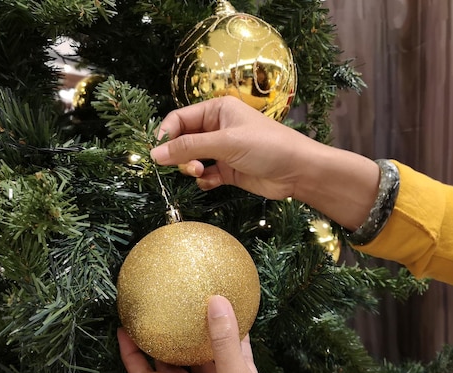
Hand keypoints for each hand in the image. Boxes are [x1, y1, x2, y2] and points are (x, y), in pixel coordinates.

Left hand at [118, 295, 338, 372]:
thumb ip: (225, 345)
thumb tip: (214, 302)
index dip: (131, 355)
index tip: (124, 329)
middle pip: (173, 364)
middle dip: (164, 340)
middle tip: (160, 311)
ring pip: (206, 356)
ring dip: (201, 335)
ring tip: (197, 306)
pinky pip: (236, 356)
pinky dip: (236, 338)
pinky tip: (240, 317)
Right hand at [150, 96, 379, 231]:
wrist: (298, 171)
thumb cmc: (266, 146)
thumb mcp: (226, 143)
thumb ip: (189, 148)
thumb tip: (154, 153)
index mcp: (217, 110)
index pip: (179, 119)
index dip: (167, 135)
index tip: (159, 154)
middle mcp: (217, 128)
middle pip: (183, 140)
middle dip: (181, 155)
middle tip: (188, 167)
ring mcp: (223, 151)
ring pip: (192, 159)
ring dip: (191, 168)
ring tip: (201, 174)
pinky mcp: (228, 171)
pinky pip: (205, 175)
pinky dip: (204, 180)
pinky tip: (210, 183)